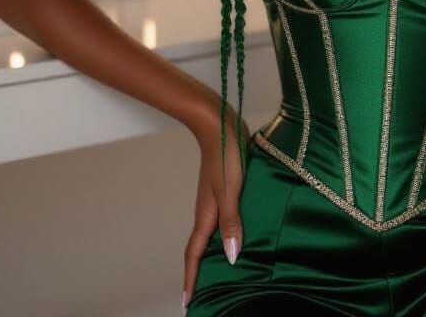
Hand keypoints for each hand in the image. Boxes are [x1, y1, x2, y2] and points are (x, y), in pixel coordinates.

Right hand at [182, 104, 252, 309]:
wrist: (219, 125)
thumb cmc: (226, 157)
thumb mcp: (231, 191)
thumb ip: (232, 222)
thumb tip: (231, 256)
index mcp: (206, 215)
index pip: (195, 254)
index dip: (192, 278)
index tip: (188, 302)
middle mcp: (208, 210)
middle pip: (200, 248)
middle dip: (199, 271)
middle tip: (202, 293)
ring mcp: (214, 199)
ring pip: (211, 233)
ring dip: (212, 253)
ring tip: (220, 271)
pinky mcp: (224, 189)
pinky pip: (221, 219)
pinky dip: (224, 233)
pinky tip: (237, 233)